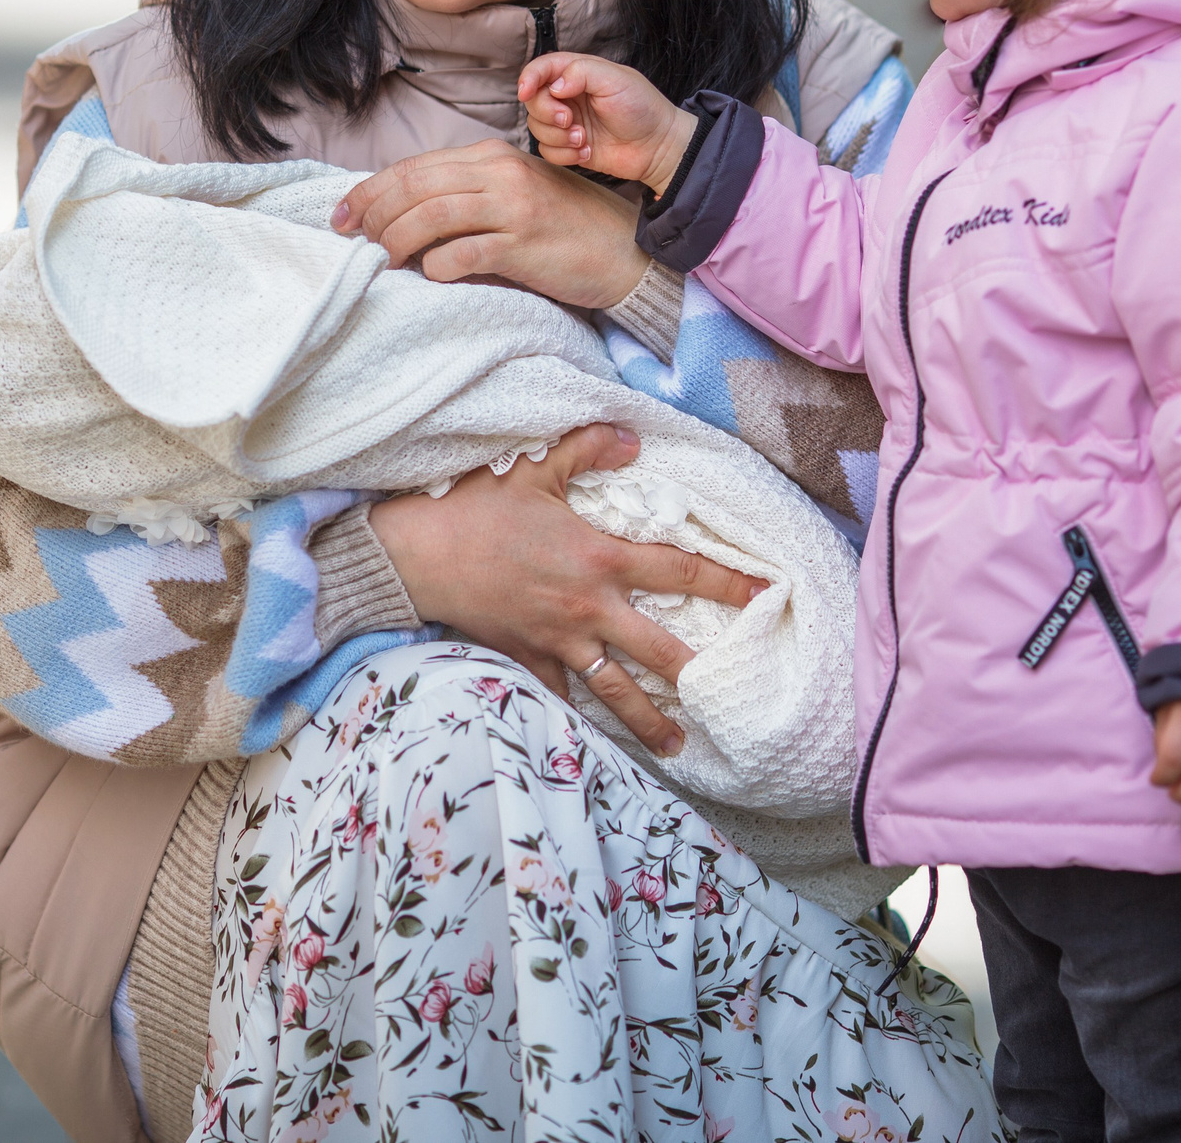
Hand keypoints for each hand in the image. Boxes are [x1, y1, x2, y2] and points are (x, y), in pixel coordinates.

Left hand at [331, 138, 650, 308]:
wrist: (624, 250)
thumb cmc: (563, 228)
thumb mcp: (512, 195)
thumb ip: (466, 194)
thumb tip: (403, 214)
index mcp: (490, 156)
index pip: (414, 167)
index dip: (370, 191)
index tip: (342, 216)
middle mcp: (499, 173)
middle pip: (414, 186)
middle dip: (372, 214)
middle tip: (353, 241)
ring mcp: (513, 206)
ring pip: (431, 215)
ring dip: (397, 242)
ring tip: (385, 261)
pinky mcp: (525, 244)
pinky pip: (464, 252)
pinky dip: (438, 266)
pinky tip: (432, 275)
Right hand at [368, 423, 762, 755]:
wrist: (416, 557)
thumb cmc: (474, 510)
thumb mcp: (533, 468)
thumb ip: (587, 448)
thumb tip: (633, 436)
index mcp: (599, 559)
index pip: (677, 571)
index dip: (725, 582)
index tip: (763, 595)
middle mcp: (588, 608)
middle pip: (659, 650)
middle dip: (700, 673)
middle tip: (734, 695)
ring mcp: (558, 641)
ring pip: (615, 690)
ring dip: (648, 719)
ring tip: (678, 744)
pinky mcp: (527, 659)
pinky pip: (559, 696)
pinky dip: (578, 719)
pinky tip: (598, 741)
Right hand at [519, 52, 698, 194]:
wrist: (658, 146)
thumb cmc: (642, 107)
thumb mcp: (614, 78)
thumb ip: (581, 72)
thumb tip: (553, 86)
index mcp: (577, 73)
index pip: (541, 69)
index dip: (528, 78)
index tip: (526, 91)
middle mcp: (568, 97)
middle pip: (533, 101)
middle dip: (547, 113)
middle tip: (570, 120)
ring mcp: (568, 123)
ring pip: (537, 128)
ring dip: (558, 136)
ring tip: (584, 139)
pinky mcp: (570, 148)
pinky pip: (548, 152)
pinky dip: (565, 154)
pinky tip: (587, 151)